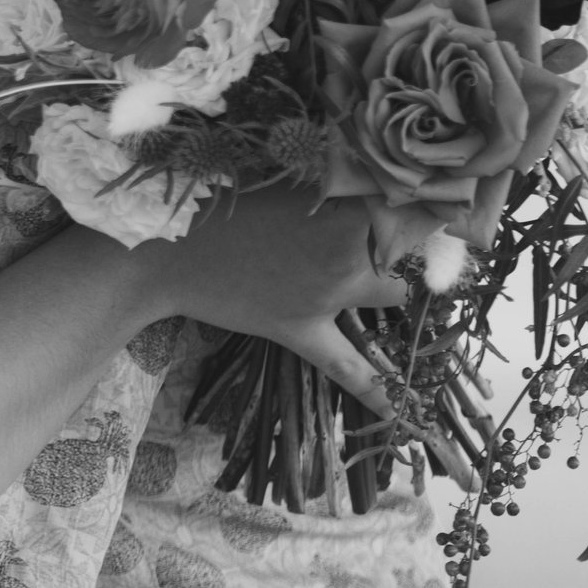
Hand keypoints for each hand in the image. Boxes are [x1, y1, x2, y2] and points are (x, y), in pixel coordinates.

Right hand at [132, 186, 409, 411]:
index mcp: (339, 207)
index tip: (418, 190)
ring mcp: (327, 296)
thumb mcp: (280, 179)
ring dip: (394, 281)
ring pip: (395, 292)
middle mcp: (344, 252)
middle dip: (408, 236)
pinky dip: (377, 390)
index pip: (405, 202)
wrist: (169, 249)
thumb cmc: (218, 201)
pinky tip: (402, 414)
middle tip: (393, 225)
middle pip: (409, 245)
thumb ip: (329, 180)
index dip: (415, 197)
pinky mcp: (303, 331)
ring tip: (379, 266)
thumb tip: (367, 173)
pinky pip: (349, 366)